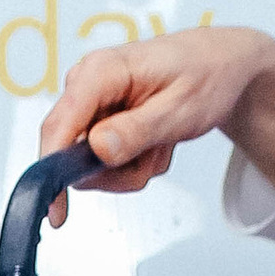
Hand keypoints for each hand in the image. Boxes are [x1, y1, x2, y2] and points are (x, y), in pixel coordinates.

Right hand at [38, 25, 274, 204]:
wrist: (222, 64)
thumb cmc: (206, 75)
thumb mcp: (179, 110)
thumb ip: (136, 132)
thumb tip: (97, 149)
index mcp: (101, 71)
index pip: (59, 126)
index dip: (52, 171)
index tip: (56, 211)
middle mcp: (87, 83)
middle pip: (72, 152)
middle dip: (116, 170)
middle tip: (155, 156)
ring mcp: (91, 102)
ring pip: (90, 164)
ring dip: (130, 168)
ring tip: (161, 143)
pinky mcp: (97, 117)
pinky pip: (102, 161)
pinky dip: (134, 162)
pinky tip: (156, 141)